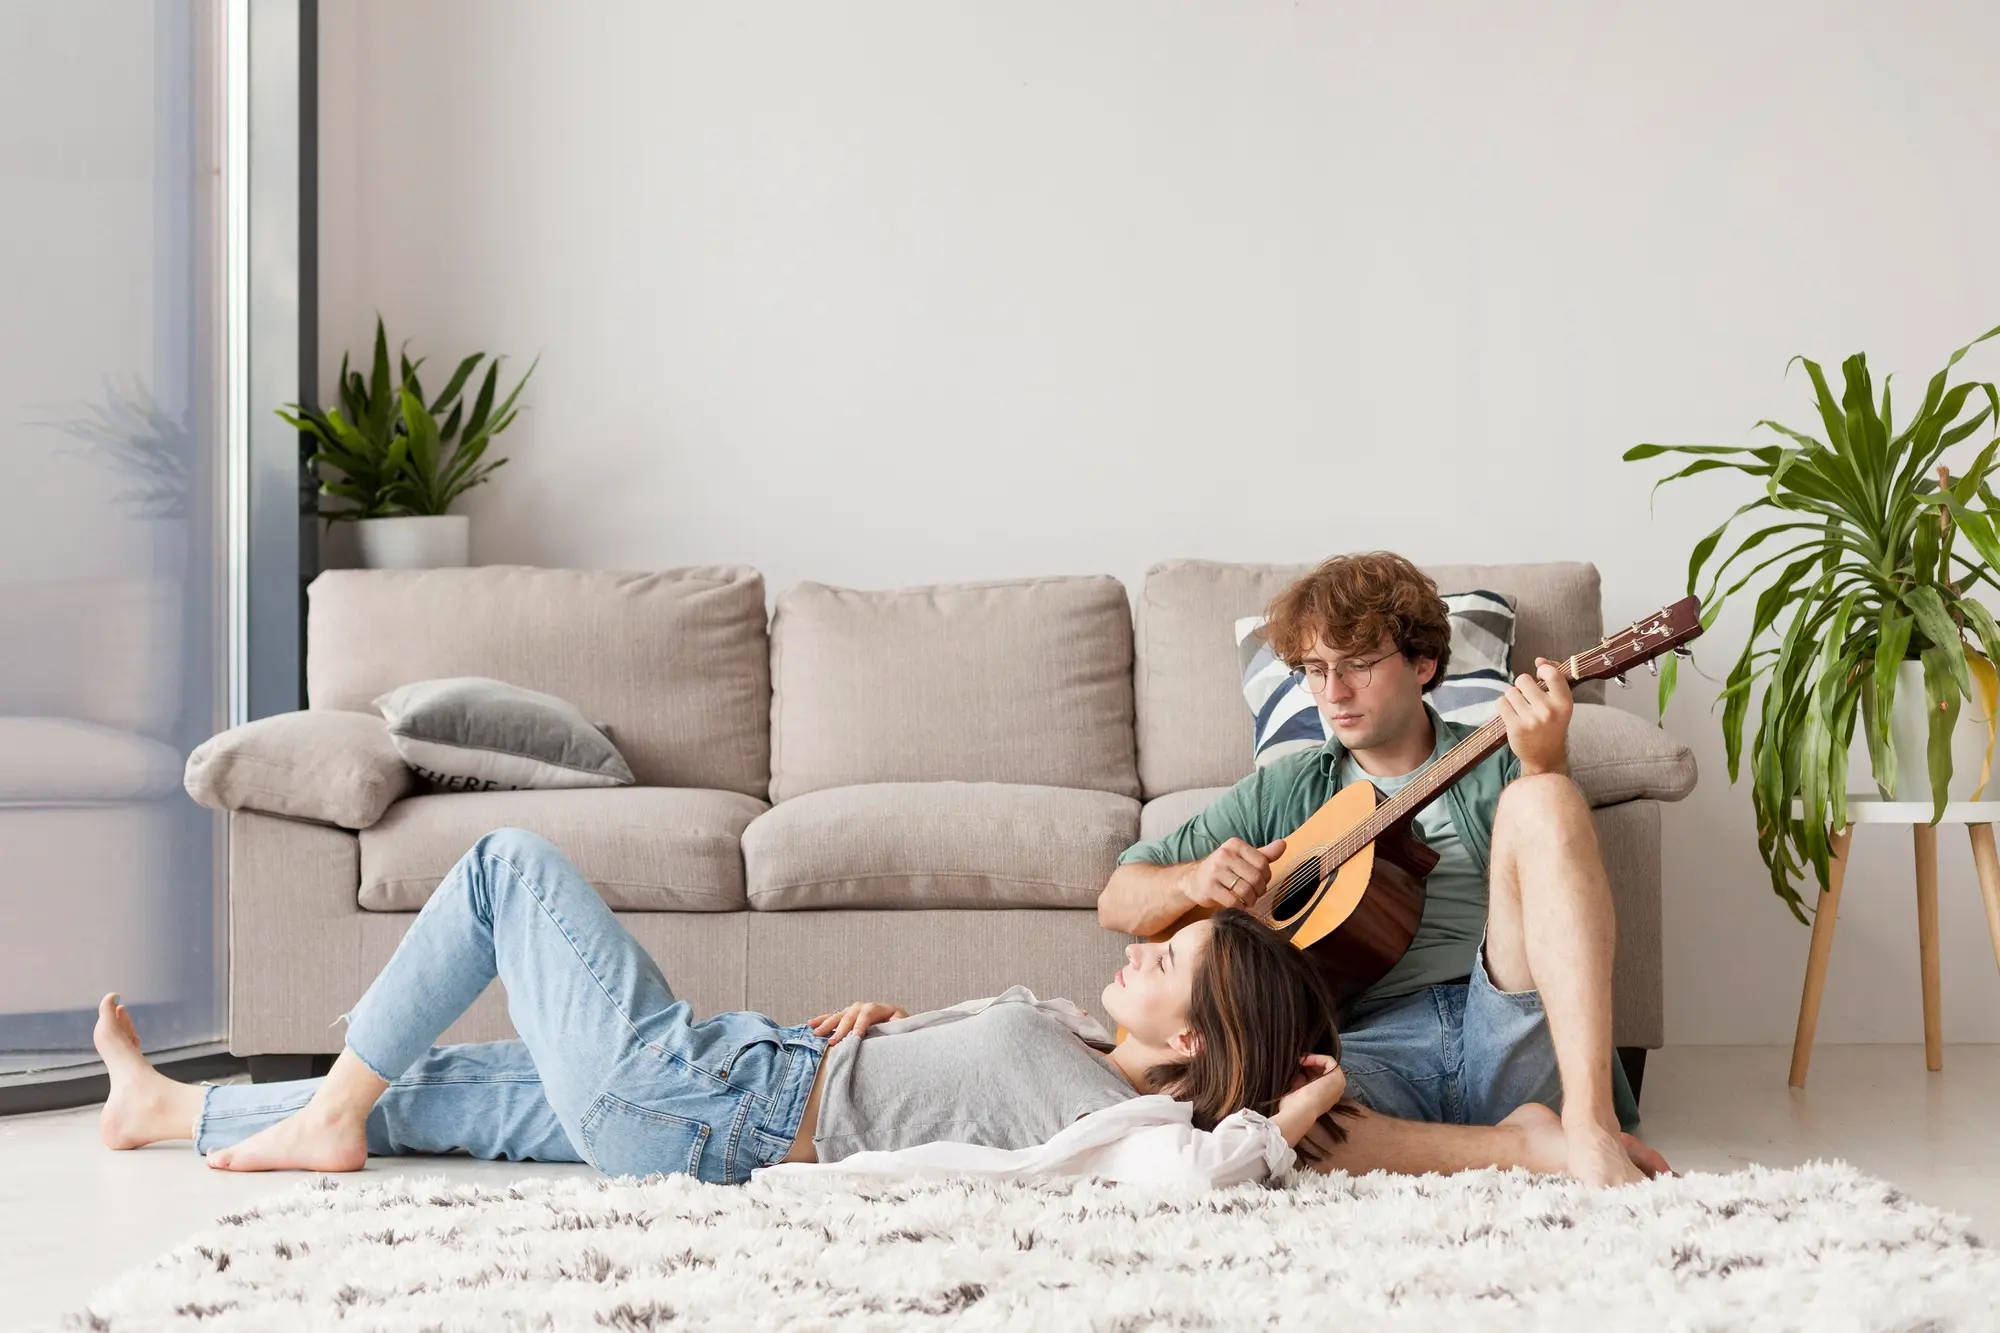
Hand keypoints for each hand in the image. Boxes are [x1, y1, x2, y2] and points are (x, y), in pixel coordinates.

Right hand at [809, 1001, 907, 1045]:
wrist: (900, 1025)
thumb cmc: (902, 1029)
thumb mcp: (904, 1027)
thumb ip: (896, 1027)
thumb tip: (888, 1028)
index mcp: (880, 1009)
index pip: (867, 1014)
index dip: (860, 1025)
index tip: (854, 1038)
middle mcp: (865, 1007)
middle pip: (851, 1015)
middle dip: (842, 1029)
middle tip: (834, 1042)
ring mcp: (854, 1011)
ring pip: (839, 1015)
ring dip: (828, 1024)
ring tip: (817, 1033)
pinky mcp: (848, 1017)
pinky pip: (833, 1018)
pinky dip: (822, 1020)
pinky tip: (810, 1024)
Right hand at [1183, 837, 1286, 911]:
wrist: (1195, 880)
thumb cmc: (1224, 869)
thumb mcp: (1243, 858)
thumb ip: (1264, 854)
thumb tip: (1283, 844)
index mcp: (1234, 845)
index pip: (1262, 862)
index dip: (1267, 876)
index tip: (1262, 881)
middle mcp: (1224, 855)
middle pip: (1255, 878)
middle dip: (1259, 890)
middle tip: (1256, 894)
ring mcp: (1215, 871)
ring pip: (1245, 891)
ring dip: (1251, 900)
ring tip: (1248, 900)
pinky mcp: (1209, 888)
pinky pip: (1233, 901)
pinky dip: (1240, 907)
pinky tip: (1238, 905)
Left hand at [1273, 1053, 1347, 1144]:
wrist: (1298, 1112)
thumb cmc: (1294, 1106)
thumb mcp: (1296, 1091)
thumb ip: (1300, 1081)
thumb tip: (1300, 1072)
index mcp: (1325, 1097)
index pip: (1318, 1078)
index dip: (1307, 1070)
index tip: (1296, 1067)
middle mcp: (1334, 1092)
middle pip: (1323, 1071)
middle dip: (1310, 1065)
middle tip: (1297, 1062)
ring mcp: (1338, 1085)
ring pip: (1327, 1066)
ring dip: (1313, 1061)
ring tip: (1300, 1061)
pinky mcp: (1338, 1077)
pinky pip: (1330, 1061)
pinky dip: (1317, 1058)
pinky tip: (1305, 1061)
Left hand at [1497, 657, 1571, 775]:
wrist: (1545, 756)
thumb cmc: (1552, 724)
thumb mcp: (1560, 703)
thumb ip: (1553, 678)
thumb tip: (1539, 659)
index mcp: (1565, 703)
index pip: (1551, 673)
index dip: (1542, 670)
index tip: (1540, 677)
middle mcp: (1549, 710)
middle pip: (1523, 680)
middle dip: (1522, 687)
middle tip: (1528, 699)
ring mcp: (1532, 720)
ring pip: (1510, 692)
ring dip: (1513, 698)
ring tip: (1522, 710)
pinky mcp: (1515, 727)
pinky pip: (1500, 703)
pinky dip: (1503, 706)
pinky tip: (1512, 714)